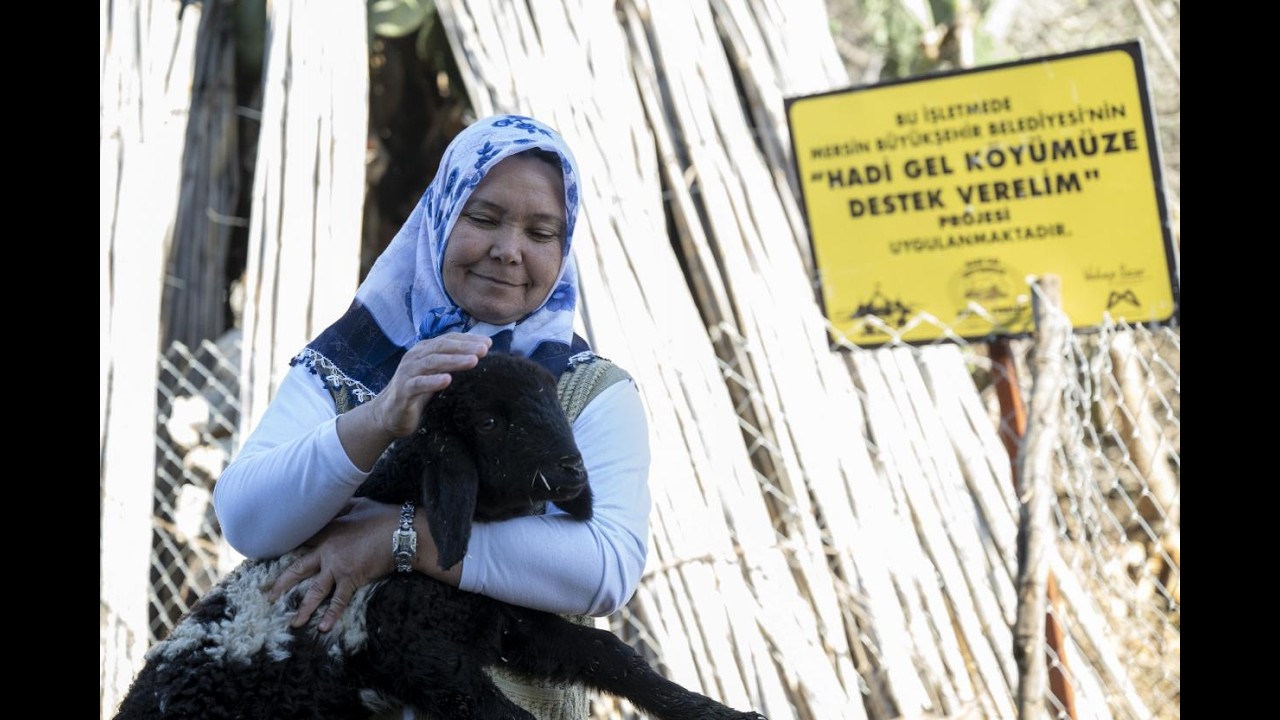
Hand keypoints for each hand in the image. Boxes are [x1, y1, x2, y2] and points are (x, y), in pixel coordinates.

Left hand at [267, 498, 399, 631]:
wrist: (400, 531)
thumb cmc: (383, 516)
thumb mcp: (359, 504)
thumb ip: (344, 506)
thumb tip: (336, 499)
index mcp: (328, 530)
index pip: (302, 540)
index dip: (288, 546)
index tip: (275, 555)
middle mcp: (327, 551)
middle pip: (298, 568)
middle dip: (282, 584)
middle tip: (268, 596)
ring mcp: (338, 567)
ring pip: (315, 591)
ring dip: (303, 608)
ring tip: (294, 623)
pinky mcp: (352, 578)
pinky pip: (339, 600)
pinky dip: (331, 615)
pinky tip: (323, 628)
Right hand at [338, 333, 491, 471]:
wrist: (390, 414)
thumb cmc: (418, 392)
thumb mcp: (436, 374)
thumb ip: (452, 363)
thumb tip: (480, 354)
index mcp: (425, 350)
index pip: (448, 340)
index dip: (468, 340)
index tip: (489, 344)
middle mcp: (415, 357)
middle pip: (442, 347)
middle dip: (464, 347)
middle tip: (484, 350)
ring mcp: (408, 372)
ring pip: (432, 362)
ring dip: (454, 361)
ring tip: (473, 361)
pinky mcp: (403, 390)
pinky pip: (418, 384)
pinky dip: (433, 381)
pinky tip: (447, 380)